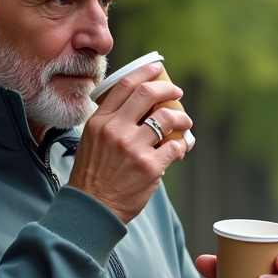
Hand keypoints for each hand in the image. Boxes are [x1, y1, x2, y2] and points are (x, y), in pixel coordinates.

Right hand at [67, 61, 193, 223]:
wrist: (93, 208)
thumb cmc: (93, 175)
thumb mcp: (92, 141)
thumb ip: (112, 122)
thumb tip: (140, 107)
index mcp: (100, 121)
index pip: (124, 85)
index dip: (145, 73)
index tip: (157, 69)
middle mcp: (116, 130)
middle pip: (148, 94)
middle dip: (169, 89)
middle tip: (177, 93)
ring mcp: (134, 148)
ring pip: (167, 118)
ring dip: (182, 118)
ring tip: (185, 123)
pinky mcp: (150, 167)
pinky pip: (175, 146)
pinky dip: (183, 144)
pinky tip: (182, 146)